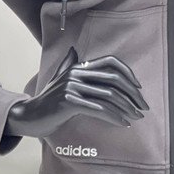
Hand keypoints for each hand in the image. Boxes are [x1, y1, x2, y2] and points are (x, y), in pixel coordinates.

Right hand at [5, 46, 149, 138]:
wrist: (30, 116)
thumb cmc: (48, 100)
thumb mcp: (59, 79)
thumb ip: (68, 64)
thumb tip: (73, 50)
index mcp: (78, 66)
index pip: (110, 62)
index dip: (127, 73)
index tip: (138, 88)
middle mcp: (76, 73)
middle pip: (114, 80)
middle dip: (132, 94)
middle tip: (143, 107)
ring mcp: (72, 87)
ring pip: (109, 96)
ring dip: (127, 108)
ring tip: (136, 117)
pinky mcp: (69, 102)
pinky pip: (99, 109)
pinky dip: (114, 117)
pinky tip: (123, 123)